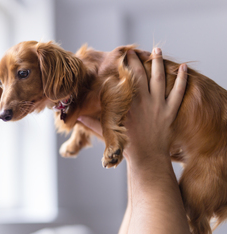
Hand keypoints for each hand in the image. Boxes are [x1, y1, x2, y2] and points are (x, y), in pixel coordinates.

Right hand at [79, 48, 187, 163]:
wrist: (147, 157)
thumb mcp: (107, 132)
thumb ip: (92, 123)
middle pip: (140, 74)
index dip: (123, 65)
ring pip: (159, 78)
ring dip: (158, 62)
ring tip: (156, 50)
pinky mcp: (170, 111)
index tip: (121, 55)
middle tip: (134, 50)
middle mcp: (142, 101)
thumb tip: (77, 118)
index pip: (124, 79)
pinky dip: (182, 78)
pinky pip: (178, 91)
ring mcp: (158, 105)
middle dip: (137, 59)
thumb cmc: (127, 146)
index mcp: (126, 104)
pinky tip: (183, 67)